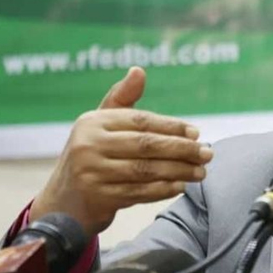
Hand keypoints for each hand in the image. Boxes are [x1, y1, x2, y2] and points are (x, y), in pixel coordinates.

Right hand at [31, 67, 213, 236]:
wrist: (64, 202)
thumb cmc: (92, 156)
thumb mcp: (101, 126)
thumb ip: (122, 99)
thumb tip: (139, 70)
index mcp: (92, 122)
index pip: (141, 121)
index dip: (172, 126)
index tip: (197, 133)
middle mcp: (88, 144)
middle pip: (146, 145)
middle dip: (182, 149)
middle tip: (208, 154)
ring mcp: (91, 172)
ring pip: (146, 170)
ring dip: (179, 171)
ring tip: (201, 172)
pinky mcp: (98, 197)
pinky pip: (139, 192)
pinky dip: (163, 189)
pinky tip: (181, 186)